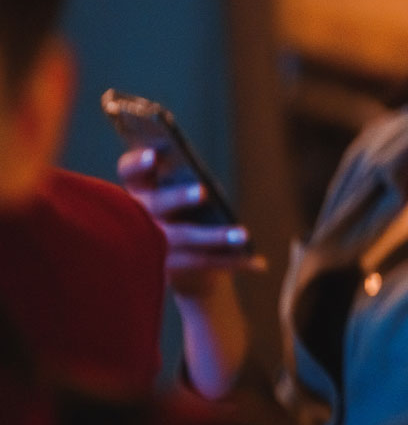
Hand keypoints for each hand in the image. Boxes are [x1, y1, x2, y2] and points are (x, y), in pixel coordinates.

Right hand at [117, 147, 264, 292]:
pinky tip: (260, 264)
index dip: (138, 164)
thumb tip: (204, 179)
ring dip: (216, 237)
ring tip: (244, 235)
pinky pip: (206, 262)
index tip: (154, 155)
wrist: (172, 263)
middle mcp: (140, 216)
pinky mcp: (171, 269)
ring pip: (185, 238)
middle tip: (202, 191)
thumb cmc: (178, 211)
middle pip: (157, 204)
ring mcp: (152, 245)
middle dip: (179, 197)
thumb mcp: (175, 191)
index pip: (130, 172)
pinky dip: (235, 262)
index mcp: (139, 190)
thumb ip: (182, 178)